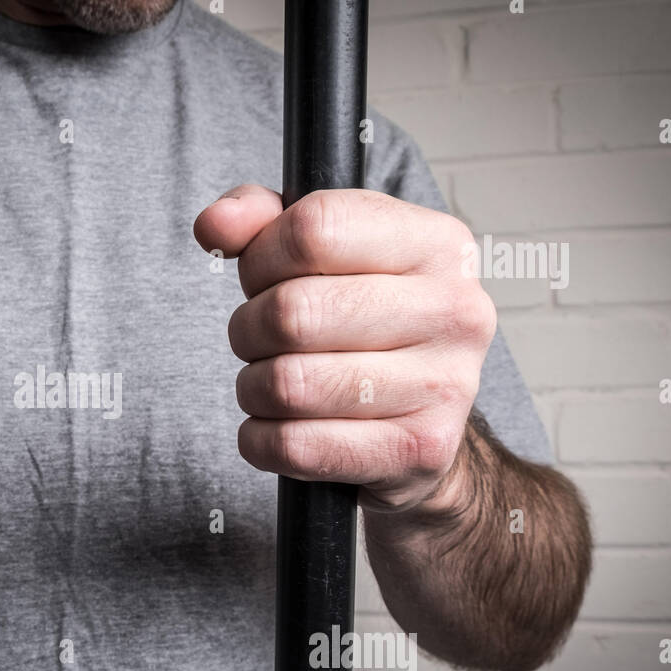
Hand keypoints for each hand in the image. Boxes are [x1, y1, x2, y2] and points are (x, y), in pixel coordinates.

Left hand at [193, 186, 495, 513]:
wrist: (423, 420)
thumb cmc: (364, 322)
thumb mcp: (324, 253)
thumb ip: (262, 220)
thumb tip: (215, 224)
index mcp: (437, 242)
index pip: (314, 229)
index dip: (261, 258)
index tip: (261, 278)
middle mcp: (455, 310)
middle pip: (293, 312)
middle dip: (248, 329)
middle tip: (258, 340)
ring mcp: (445, 385)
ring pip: (288, 384)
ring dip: (253, 387)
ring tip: (270, 382)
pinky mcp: (419, 450)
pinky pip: (296, 446)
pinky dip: (260, 439)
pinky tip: (277, 426)